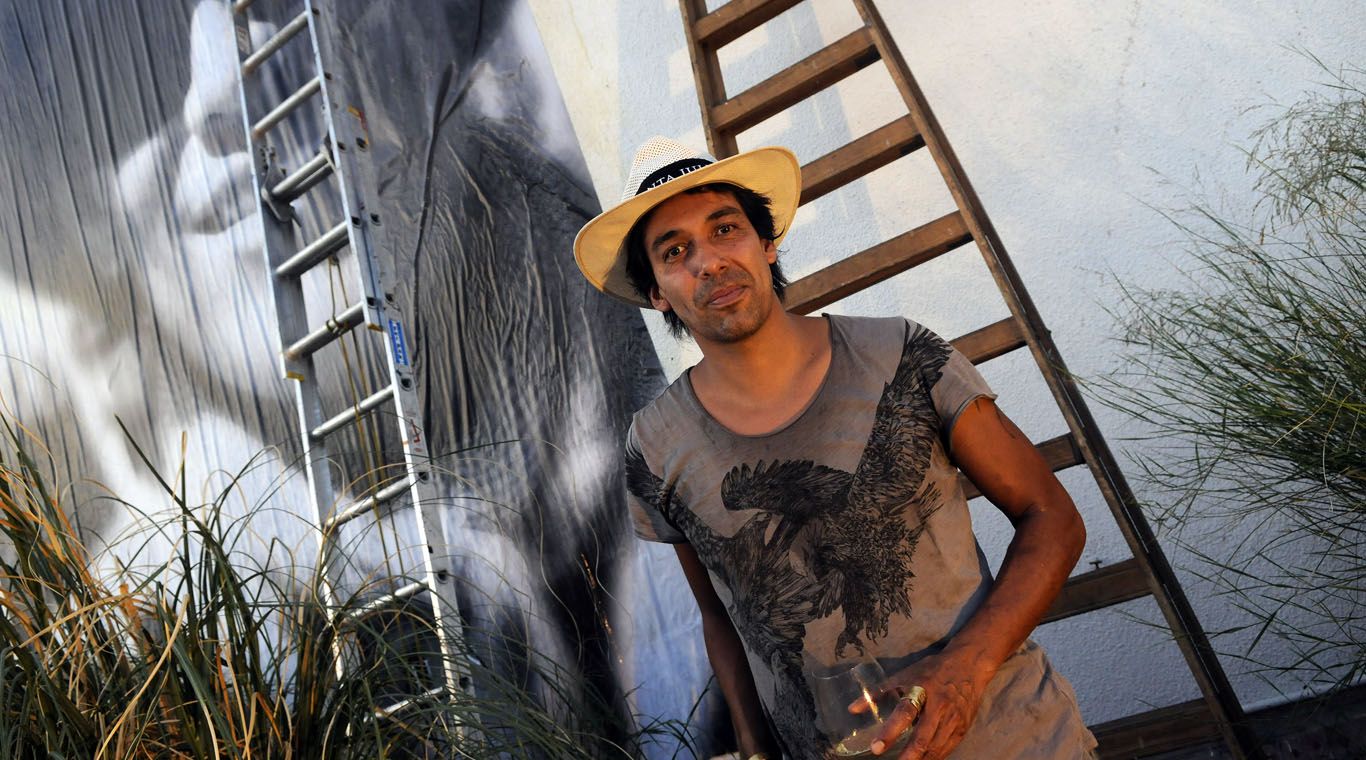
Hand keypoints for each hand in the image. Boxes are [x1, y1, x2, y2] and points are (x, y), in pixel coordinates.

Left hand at [848, 650, 991, 759]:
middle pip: (923, 739)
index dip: (889, 733)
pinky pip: (946, 749)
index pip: (904, 714)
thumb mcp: (904, 675)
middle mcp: (939, 707)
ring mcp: (953, 720)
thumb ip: (878, 693)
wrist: (970, 665)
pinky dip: (933, 758)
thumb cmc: (932, 670)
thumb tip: (852, 710)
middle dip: (907, 757)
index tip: (876, 748)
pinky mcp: (962, 728)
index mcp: (922, 691)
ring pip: (935, 749)